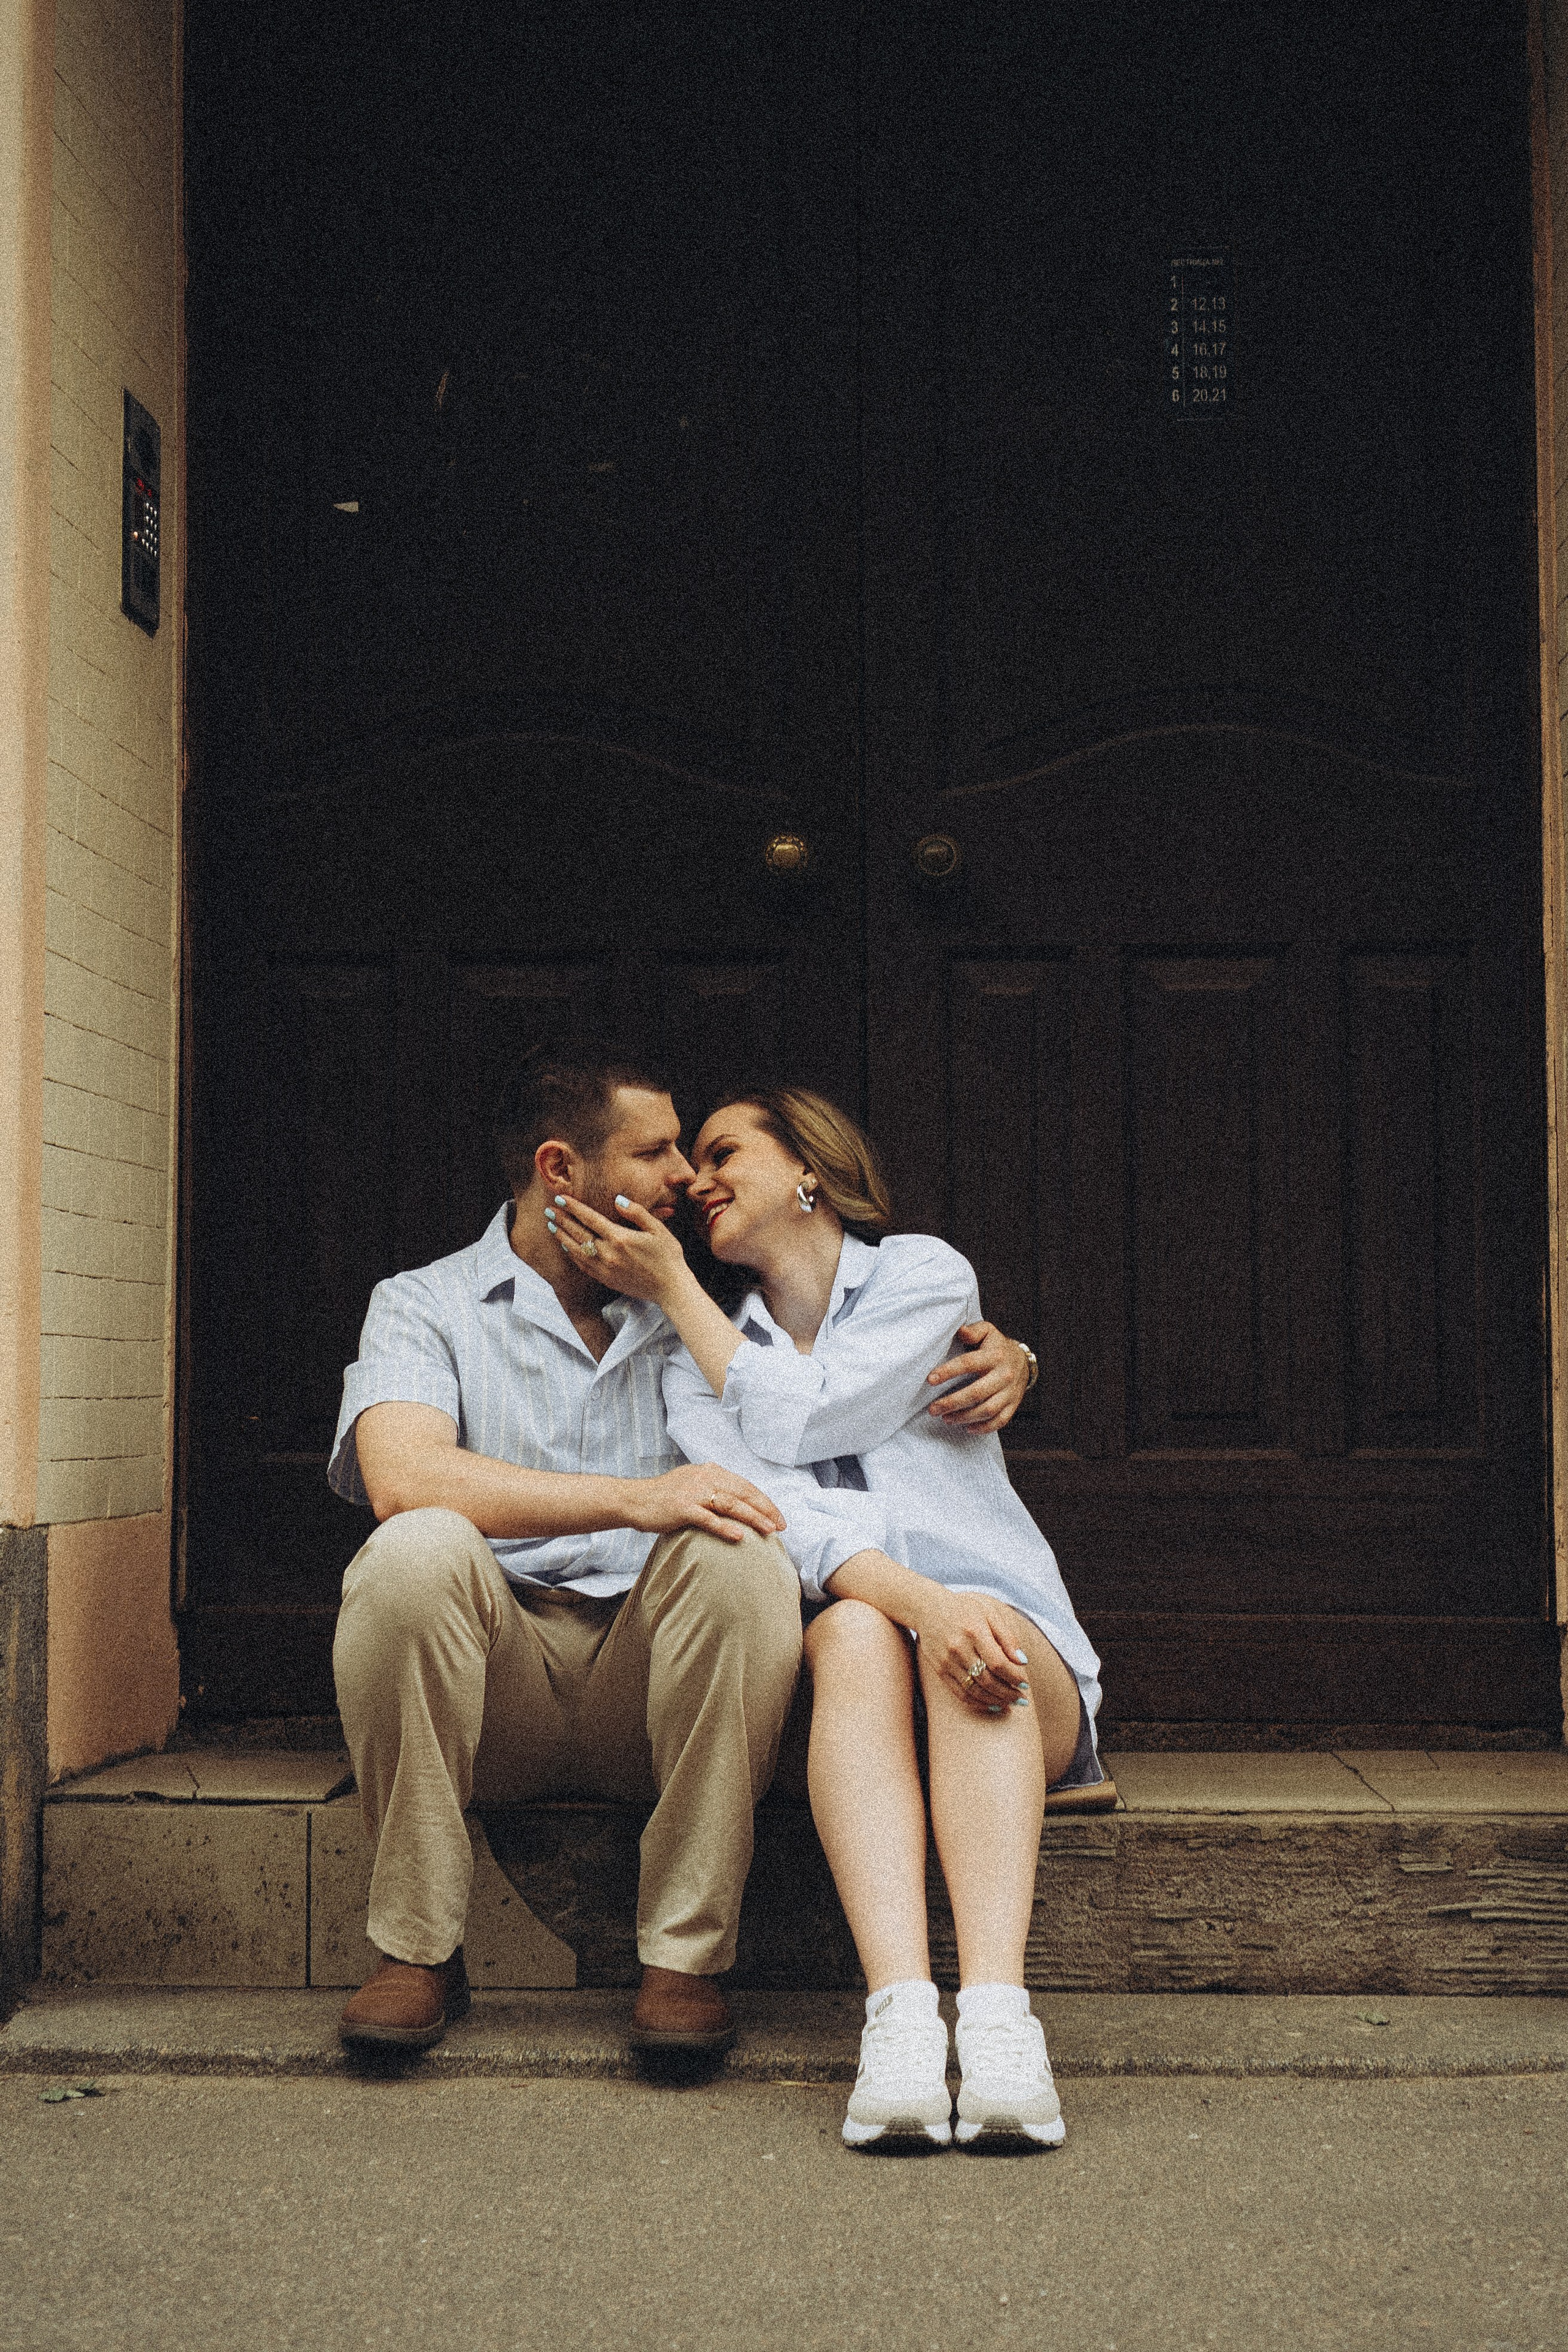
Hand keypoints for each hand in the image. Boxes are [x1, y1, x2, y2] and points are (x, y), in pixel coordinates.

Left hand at [547, 1192, 692, 1302]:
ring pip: (576, 1250)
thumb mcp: (658, 1229)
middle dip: (562, 1220)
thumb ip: (636, 1212)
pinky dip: (571, 1254)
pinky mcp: (605, 1279)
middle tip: (548, 1210)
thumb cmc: (668, 1257)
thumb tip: (617, 1199)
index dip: (574, 1208)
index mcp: (620, 1238)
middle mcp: (608, 1253)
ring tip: (551, 1226)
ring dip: (562, 1237)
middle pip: (578, 1233)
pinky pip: (582, 1265)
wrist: (670, 1288)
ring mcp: (605, 1268)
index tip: (560, 1199)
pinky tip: (566, 1247)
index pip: (590, 1218)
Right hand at [624, 1461, 786, 1545]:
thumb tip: (732, 1491)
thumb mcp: (691, 1482)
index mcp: (710, 1471)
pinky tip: (739, 1536)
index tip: (779, 1516)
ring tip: (769, 1530)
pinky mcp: (682, 1507)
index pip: (745, 1485)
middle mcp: (704, 1477)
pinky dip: (725, 1527)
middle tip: (782, 1525)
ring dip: (753, 1517)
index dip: (764, 1501)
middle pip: (743, 1493)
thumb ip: (711, 1485)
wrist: (633, 1499)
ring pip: (730, 1504)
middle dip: (765, 1509)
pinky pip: (708, 1518)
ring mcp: (693, 1492)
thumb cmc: (664, 1496)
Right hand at [907, 1584, 1031, 1712]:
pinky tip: (991, 1704)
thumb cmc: (964, 1609)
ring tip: (1010, 1703)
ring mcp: (947, 1661)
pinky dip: (978, 1702)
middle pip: (987, 1680)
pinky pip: (960, 1693)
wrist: (927, 1609)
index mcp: (974, 1631)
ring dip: (995, 1700)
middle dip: (1008, 1693)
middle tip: (1022, 1699)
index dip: (1014, 1677)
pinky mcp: (940, 1670)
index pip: (998, 1663)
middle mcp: (959, 1648)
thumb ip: (1007, 1637)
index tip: (1025, 1684)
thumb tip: (1023, 1662)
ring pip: (974, 1690)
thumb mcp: (989, 1613)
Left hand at [926, 1321, 1030, 1431]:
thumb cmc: (996, 1346)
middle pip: (977, 1392)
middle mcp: (1004, 1375)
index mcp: (995, 1356)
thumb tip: (960, 1331)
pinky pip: (999, 1421)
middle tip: (933, 1409)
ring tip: (945, 1418)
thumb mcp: (987, 1331)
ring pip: (987, 1410)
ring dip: (964, 1417)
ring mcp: (1010, 1392)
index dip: (948, 1371)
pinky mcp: (1013, 1405)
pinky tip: (967, 1428)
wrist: (1023, 1360)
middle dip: (952, 1402)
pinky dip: (983, 1428)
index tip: (930, 1379)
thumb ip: (973, 1331)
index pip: (969, 1363)